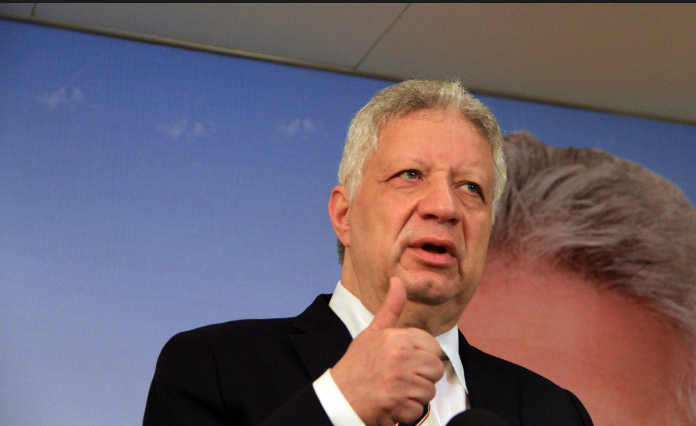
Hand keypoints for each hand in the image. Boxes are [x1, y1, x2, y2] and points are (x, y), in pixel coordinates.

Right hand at [331, 278, 444, 425]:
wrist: (339, 396)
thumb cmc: (357, 364)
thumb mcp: (372, 332)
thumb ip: (390, 308)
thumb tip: (397, 280)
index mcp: (396, 338)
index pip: (433, 347)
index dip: (423, 355)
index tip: (407, 360)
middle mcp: (400, 358)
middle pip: (435, 369)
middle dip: (422, 376)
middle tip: (401, 377)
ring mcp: (401, 382)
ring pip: (429, 390)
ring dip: (415, 395)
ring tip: (396, 389)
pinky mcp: (399, 404)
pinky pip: (419, 409)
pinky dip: (407, 410)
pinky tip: (392, 403)